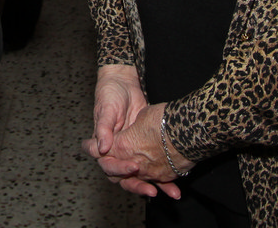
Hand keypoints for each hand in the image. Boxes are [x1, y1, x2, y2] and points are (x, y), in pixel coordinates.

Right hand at [83, 66, 184, 198]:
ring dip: (154, 186)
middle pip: (124, 178)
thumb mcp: (105, 109)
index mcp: (103, 146)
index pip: (107, 166)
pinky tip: (175, 187)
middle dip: (138, 185)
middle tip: (151, 189)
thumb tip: (102, 148)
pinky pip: (154, 167)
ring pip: (140, 176)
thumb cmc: (109, 95)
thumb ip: (103, 128)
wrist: (124, 83)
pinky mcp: (146, 149)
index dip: (119, 170)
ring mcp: (132, 153)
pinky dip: (165, 179)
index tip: (133, 167)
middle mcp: (117, 153)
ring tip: (170, 193)